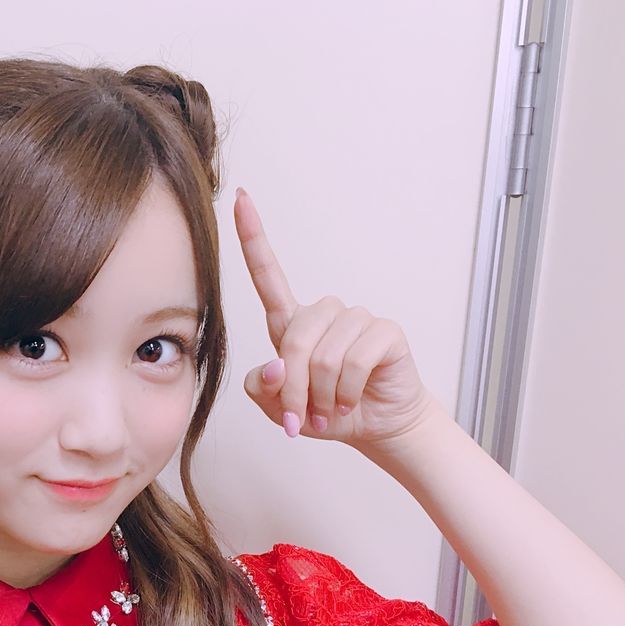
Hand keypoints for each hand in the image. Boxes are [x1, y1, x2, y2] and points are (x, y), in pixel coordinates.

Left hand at [233, 187, 439, 451]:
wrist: (373, 427)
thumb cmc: (323, 411)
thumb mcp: (279, 407)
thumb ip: (263, 387)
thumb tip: (278, 367)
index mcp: (291, 322)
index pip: (268, 275)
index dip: (253, 237)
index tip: (241, 198)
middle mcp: (323, 313)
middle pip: (295, 340)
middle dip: (295, 389)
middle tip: (302, 418)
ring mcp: (355, 318)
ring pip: (324, 356)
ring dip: (322, 394)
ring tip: (330, 410)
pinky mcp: (383, 331)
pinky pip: (354, 361)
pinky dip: (345, 392)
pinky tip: (351, 401)